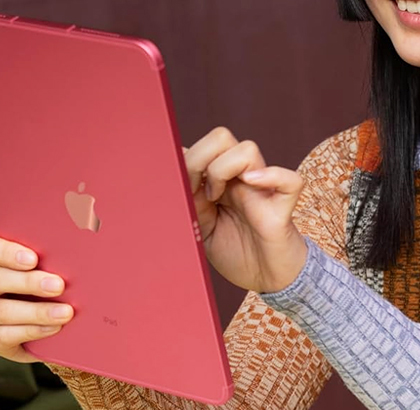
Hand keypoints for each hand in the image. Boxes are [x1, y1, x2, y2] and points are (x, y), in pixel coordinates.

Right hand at [0, 234, 74, 362]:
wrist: (39, 324)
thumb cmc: (42, 283)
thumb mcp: (42, 266)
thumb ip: (48, 255)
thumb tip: (75, 244)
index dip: (6, 252)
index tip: (34, 258)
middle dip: (29, 282)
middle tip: (59, 285)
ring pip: (0, 310)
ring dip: (36, 312)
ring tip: (65, 312)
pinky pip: (4, 335)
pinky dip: (32, 331)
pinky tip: (53, 328)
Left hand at [184, 127, 307, 293]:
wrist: (266, 279)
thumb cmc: (235, 252)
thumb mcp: (200, 228)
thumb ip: (189, 202)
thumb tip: (171, 172)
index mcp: (219, 181)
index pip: (202, 146)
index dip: (185, 160)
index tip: (177, 186)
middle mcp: (240, 179)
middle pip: (221, 137)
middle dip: (199, 160)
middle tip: (195, 190)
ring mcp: (261, 190)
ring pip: (247, 149)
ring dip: (224, 170)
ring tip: (217, 198)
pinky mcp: (281, 208)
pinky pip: (291, 180)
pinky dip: (272, 177)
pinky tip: (251, 186)